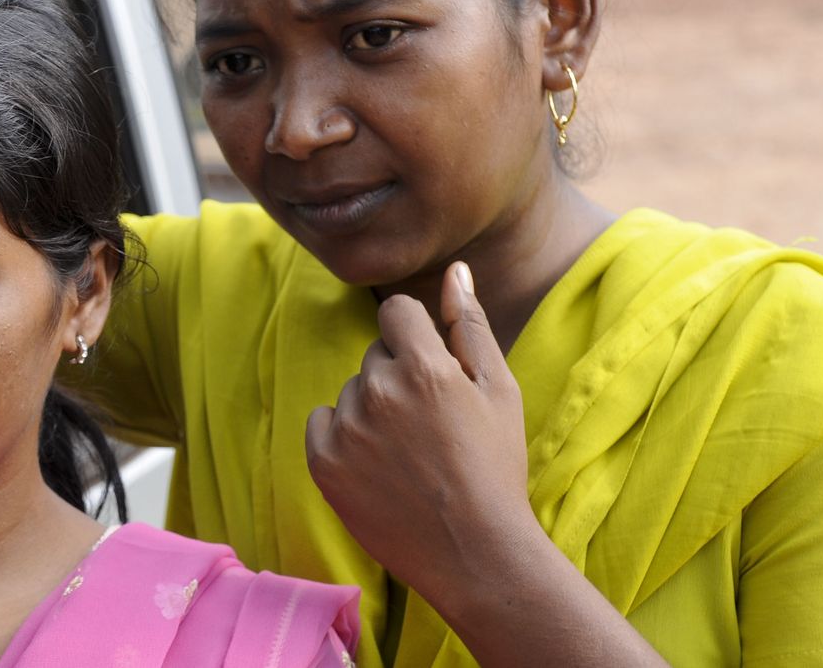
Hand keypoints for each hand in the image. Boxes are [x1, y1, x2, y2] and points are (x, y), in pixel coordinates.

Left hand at [304, 262, 532, 608]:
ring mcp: (346, 428)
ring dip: (372, 408)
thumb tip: (455, 269)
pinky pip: (322, 422)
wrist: (474, 552)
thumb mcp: (499, 390)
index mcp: (424, 367)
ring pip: (352, 390)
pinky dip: (342, 436)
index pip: (396, 311)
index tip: (434, 372)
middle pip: (376, 353)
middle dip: (398, 374)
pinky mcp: (323, 462)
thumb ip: (469, 325)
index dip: (417, 337)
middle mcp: (377, 391)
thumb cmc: (495, 467)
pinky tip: (377, 465)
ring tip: (408, 452)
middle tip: (430, 424)